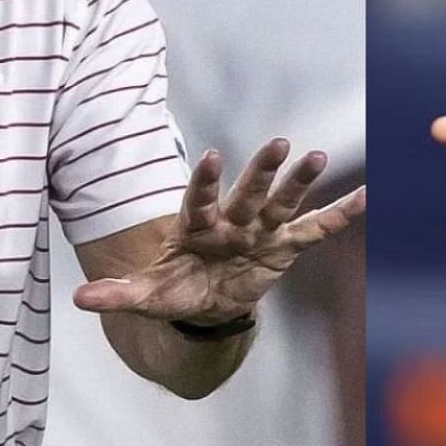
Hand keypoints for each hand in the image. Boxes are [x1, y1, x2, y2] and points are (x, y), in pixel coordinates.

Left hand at [72, 139, 364, 325]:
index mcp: (196, 226)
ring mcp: (260, 230)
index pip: (200, 199)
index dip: (206, 180)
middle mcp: (231, 220)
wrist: (203, 303)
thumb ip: (118, 294)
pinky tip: (365, 195)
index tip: (212, 155)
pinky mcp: (284, 246)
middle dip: (263, 169)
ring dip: (300, 181)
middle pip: (248, 191)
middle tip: (278, 142)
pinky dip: (340, 215)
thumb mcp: (146, 296)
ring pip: (282, 202)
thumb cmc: (174, 289)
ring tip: (318, 155)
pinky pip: (315, 229)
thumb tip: (80, 298)